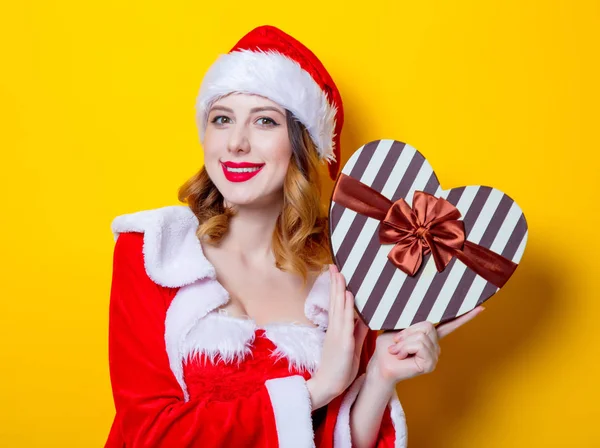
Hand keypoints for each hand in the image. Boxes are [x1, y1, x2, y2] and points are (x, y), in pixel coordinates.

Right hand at [307, 264, 368, 408]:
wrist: (329, 385)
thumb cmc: (340, 368)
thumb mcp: (352, 345)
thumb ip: (357, 331)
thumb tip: (364, 317)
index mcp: (336, 329)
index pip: (337, 304)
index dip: (337, 288)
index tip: (337, 274)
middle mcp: (335, 328)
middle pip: (336, 301)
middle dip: (336, 283)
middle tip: (334, 265)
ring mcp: (338, 334)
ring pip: (339, 306)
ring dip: (340, 289)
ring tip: (340, 273)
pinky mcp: (342, 342)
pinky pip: (346, 320)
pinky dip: (348, 307)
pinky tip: (349, 295)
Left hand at [366, 306, 484, 385]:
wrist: (380, 364)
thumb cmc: (387, 347)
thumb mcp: (399, 329)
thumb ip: (412, 324)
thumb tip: (418, 315)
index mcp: (430, 336)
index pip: (450, 325)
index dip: (465, 316)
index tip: (480, 308)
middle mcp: (435, 345)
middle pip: (428, 325)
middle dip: (408, 332)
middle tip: (396, 343)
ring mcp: (434, 355)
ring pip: (422, 335)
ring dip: (404, 341)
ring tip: (397, 351)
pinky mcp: (429, 364)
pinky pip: (419, 344)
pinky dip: (405, 347)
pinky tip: (401, 356)